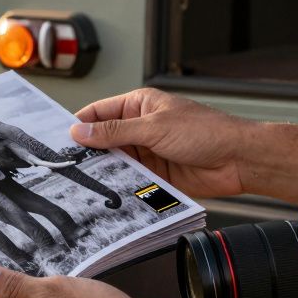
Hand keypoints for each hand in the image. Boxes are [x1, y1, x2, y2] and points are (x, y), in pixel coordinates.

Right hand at [71, 88, 250, 197]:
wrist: (238, 159)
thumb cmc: (206, 131)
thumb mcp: (154, 127)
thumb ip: (115, 131)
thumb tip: (80, 131)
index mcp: (139, 105)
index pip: (99, 112)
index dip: (79, 125)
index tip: (59, 140)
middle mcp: (141, 127)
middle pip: (104, 139)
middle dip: (88, 152)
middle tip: (66, 166)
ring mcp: (148, 152)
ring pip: (115, 162)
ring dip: (104, 171)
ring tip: (82, 183)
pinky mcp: (156, 175)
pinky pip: (131, 180)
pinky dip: (120, 185)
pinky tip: (108, 193)